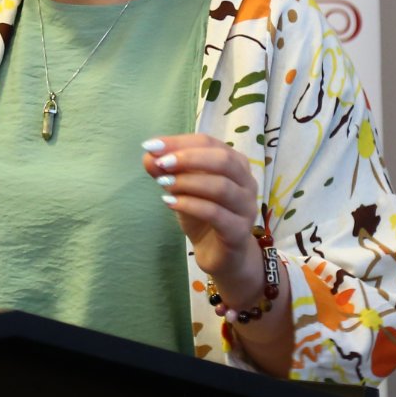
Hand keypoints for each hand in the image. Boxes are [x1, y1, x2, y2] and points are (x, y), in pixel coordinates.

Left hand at [140, 134, 265, 303]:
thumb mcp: (181, 190)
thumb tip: (149, 155)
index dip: (180, 142)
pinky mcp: (239, 231)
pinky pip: (216, 214)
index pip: (209, 143)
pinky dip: (190, 205)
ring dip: (188, 182)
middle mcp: (246, 182)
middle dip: (189, 158)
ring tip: (163, 183)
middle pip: (223, 160)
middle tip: (161, 163)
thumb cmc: (203, 215)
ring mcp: (246, 207)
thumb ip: (167, 171)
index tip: (151, 145)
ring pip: (221, 187)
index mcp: (235, 164)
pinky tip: (170, 203)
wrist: (220, 254)